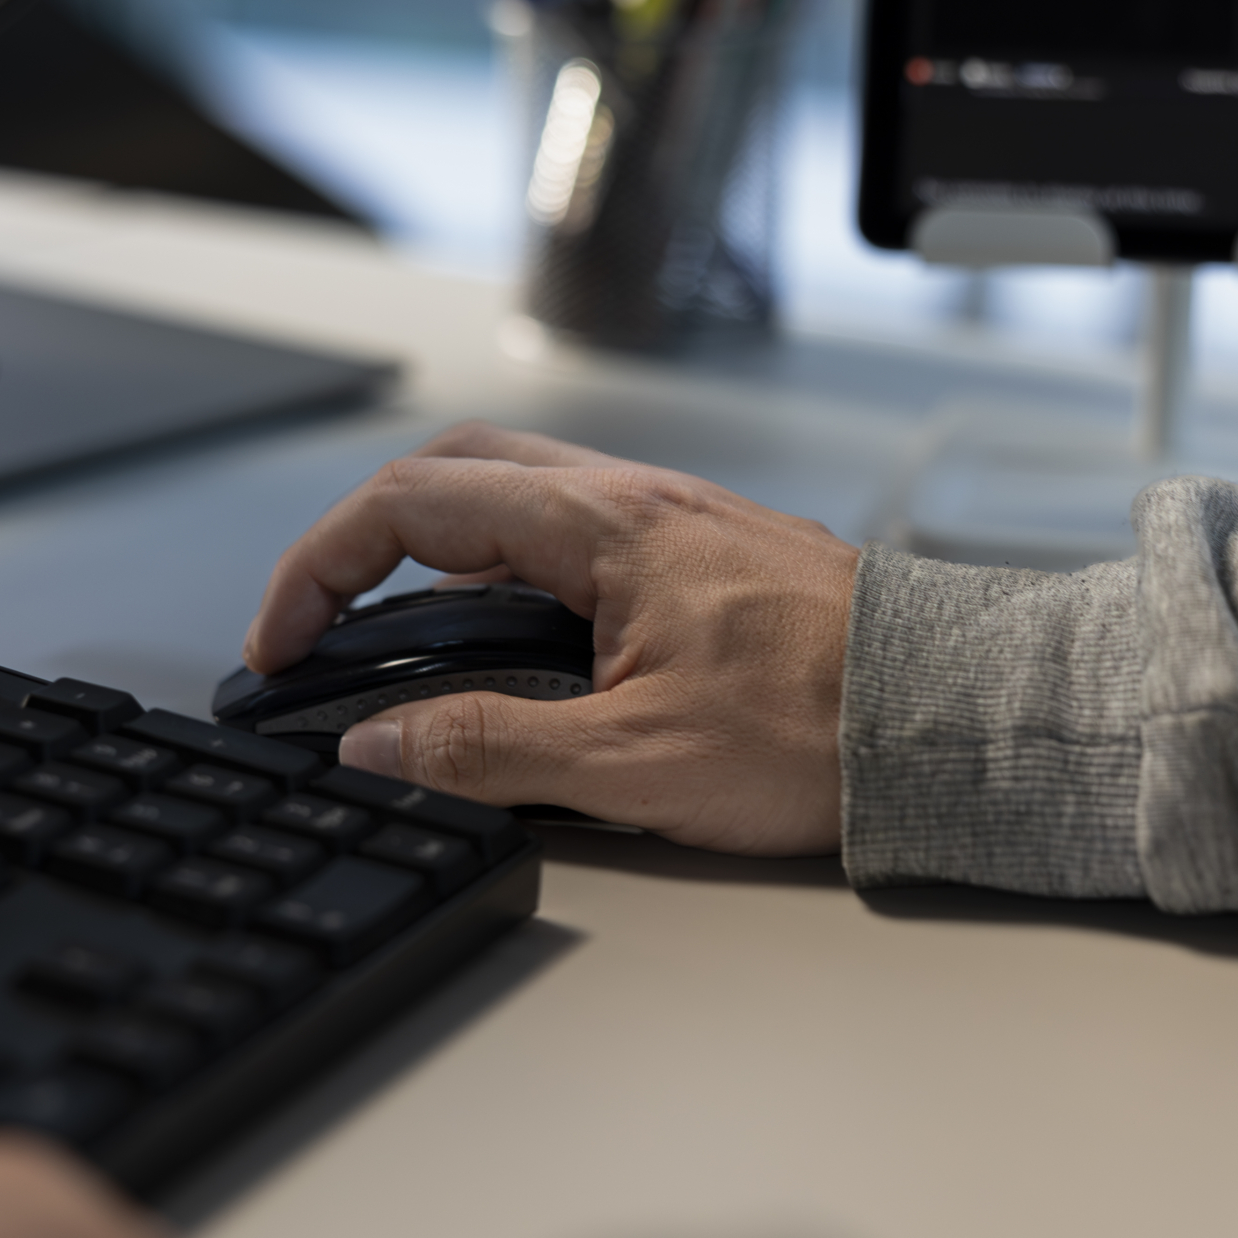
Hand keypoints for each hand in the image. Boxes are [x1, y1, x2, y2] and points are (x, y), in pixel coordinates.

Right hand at [246, 423, 860, 854]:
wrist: (954, 720)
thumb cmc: (827, 730)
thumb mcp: (634, 766)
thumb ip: (488, 752)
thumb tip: (379, 744)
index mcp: (606, 526)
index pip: (412, 506)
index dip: (320, 568)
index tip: (283, 641)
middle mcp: (639, 499)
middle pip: (457, 471)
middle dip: (368, 538)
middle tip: (327, 620)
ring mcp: (679, 519)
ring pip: (522, 498)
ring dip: (445, 553)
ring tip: (410, 646)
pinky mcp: (711, 555)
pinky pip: (581, 533)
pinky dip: (517, 573)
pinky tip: (522, 651)